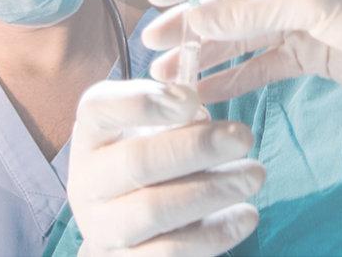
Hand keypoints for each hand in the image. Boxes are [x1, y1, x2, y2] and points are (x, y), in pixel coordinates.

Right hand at [67, 79, 262, 256]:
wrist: (116, 230)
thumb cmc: (141, 166)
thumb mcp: (145, 131)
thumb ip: (169, 116)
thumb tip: (199, 115)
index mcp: (90, 137)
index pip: (99, 109)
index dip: (145, 102)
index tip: (192, 100)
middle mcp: (87, 182)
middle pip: (137, 161)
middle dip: (196, 147)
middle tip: (243, 136)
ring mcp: (102, 228)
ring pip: (156, 210)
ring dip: (212, 190)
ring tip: (254, 174)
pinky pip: (173, 251)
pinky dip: (215, 233)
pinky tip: (245, 215)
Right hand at [140, 0, 341, 106]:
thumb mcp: (313, 4)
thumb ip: (251, 11)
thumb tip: (193, 19)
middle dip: (193, 23)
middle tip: (154, 44)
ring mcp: (303, 18)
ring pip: (242, 35)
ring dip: (207, 54)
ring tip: (168, 76)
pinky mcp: (310, 55)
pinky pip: (262, 65)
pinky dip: (234, 78)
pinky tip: (204, 93)